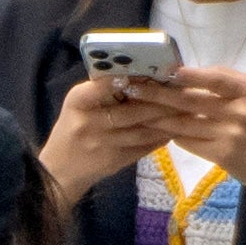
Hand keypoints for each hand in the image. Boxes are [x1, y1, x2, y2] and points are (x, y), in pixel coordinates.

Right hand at [35, 72, 179, 201]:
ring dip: (166, 121)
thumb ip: (101, 90)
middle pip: (129, 111)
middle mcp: (89, 123)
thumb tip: (138, 74)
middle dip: (158, 102)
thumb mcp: (77, 105)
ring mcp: (103, 145)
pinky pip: (143, 147)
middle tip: (182, 92)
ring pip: (141, 131)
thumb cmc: (73, 128)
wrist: (60, 170)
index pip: (100, 87)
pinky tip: (175, 129)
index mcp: (77, 103)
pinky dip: (160, 138)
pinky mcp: (114, 161)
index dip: (125, 81)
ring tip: (185, 110)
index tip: (147, 73)